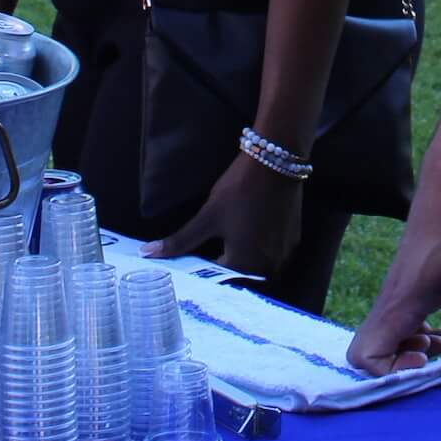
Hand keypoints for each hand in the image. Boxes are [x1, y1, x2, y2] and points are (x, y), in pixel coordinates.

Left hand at [145, 151, 302, 280]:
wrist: (276, 160)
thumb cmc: (239, 190)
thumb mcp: (208, 216)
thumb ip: (180, 241)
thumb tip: (148, 254)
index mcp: (245, 264)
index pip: (217, 280)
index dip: (202, 272)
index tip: (190, 263)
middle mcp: (268, 266)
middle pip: (240, 277)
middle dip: (223, 269)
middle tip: (205, 254)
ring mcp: (283, 254)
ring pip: (258, 268)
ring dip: (243, 262)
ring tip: (226, 245)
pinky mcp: (292, 240)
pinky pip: (272, 256)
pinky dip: (259, 251)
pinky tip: (249, 234)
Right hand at [348, 178, 440, 380]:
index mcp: (399, 306)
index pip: (366, 358)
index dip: (391, 373)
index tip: (426, 362)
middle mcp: (391, 303)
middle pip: (370, 353)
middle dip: (399, 367)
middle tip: (433, 359)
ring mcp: (398, 293)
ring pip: (389, 337)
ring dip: (413, 350)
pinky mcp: (410, 284)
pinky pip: (403, 322)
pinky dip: (420, 333)